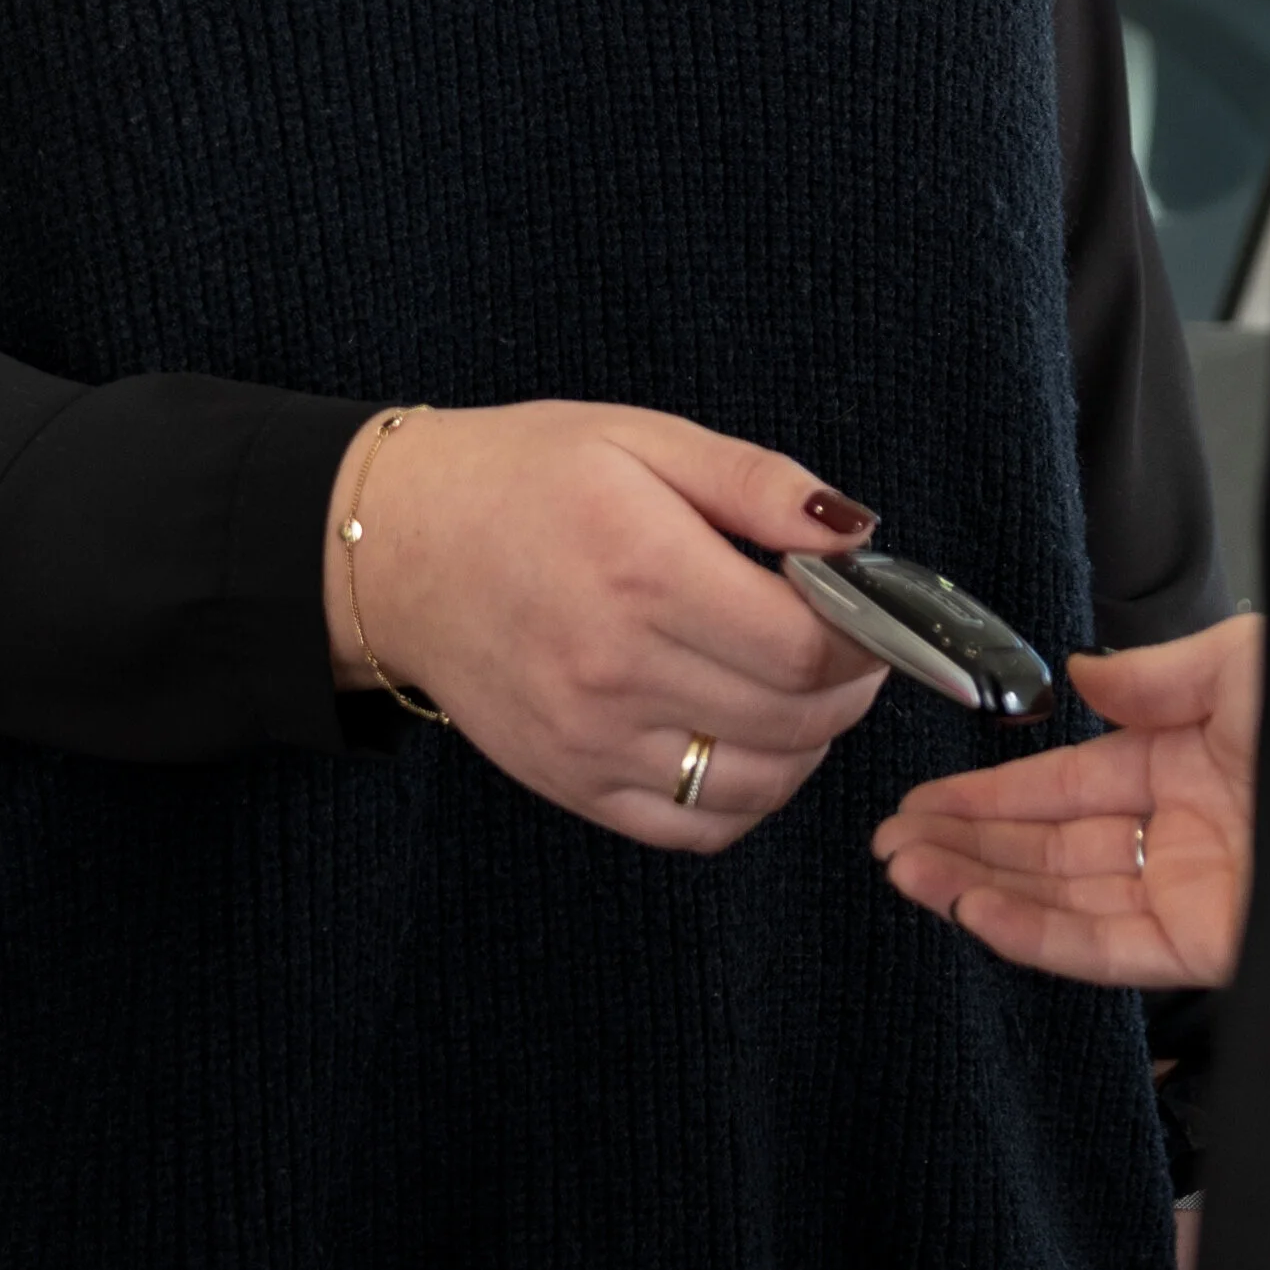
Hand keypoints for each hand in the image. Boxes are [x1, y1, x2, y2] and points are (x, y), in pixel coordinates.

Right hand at [329, 401, 887, 851]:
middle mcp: (615, 670)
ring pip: (759, 786)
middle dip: (852, 685)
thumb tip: (858, 533)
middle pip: (797, 723)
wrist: (397, 548)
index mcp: (643, 570)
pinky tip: (746, 736)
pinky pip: (692, 829)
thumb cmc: (524, 479)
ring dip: (810, 744)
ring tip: (799, 685)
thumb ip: (759, 484)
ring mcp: (588, 742)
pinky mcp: (568, 786)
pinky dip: (747, 795)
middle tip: (849, 639)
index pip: (806, 649)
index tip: (873, 605)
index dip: (869, 636)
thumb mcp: (645, 439)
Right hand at [870, 611, 1259, 986]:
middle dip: (966, 842)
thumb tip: (1077, 676)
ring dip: (980, 884)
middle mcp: (1183, 827)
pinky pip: (1101, 942)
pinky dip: (1032, 927)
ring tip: (905, 874)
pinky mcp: (1205, 947)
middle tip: (888, 845)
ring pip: (1062, 894)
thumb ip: (1154, 673)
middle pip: (1051, 843)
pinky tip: (973, 906)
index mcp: (1191, 758)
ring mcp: (1192, 890)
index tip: (920, 800)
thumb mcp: (1243, 664)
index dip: (989, 791)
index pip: (1066, 782)